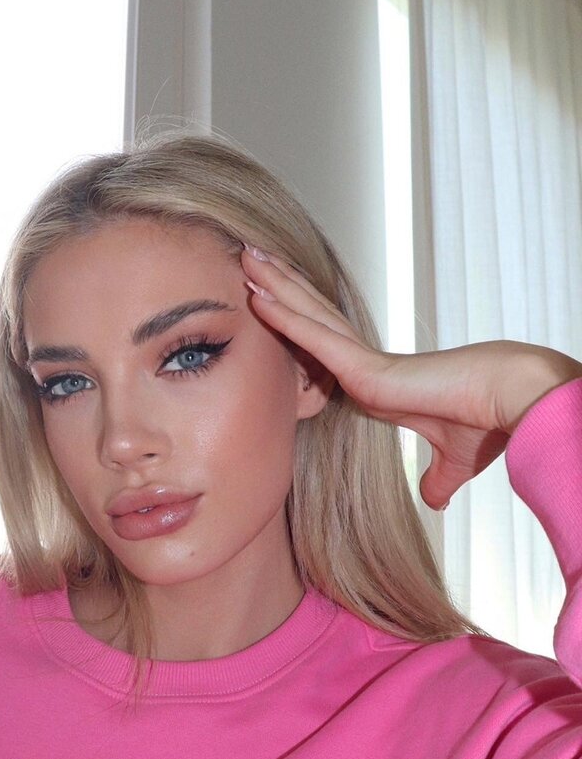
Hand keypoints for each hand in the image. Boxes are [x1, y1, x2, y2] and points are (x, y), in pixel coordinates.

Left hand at [241, 245, 581, 510]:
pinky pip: (315, 338)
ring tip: (246, 257)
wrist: (512, 407)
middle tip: (250, 259)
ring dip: (275, 287)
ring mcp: (364, 362)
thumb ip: (438, 478)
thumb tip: (435, 500)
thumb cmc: (490, 424)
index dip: (303, 323)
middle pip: (313, 318)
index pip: (329, 347)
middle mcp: (366, 365)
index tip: (277, 305)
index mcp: (379, 384)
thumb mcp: (454, 461)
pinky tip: (259, 296)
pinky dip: (285, 317)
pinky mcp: (365, 368)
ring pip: (309, 316)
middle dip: (281, 288)